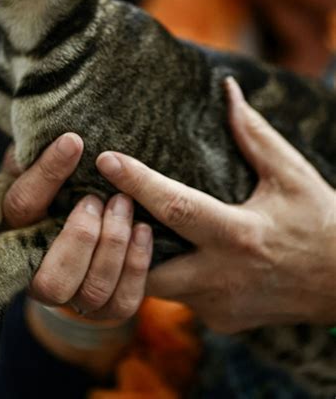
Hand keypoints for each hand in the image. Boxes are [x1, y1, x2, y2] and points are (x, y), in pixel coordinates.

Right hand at [2, 134, 152, 318]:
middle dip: (80, 236)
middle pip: (49, 280)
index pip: (21, 208)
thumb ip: (40, 151)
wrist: (104, 216)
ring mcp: (74, 297)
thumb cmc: (68, 181)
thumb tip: (48, 132)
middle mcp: (38, 274)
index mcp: (16, 231)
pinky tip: (144, 230)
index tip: (74, 141)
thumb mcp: (50, 162)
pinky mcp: (108, 308)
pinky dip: (137, 265)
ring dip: (112, 245)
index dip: (47, 174)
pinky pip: (123, 302)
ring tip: (125, 204)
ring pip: (91, 292)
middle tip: (97, 197)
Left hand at [96, 77, 335, 331]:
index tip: (105, 159)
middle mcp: (223, 278)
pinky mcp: (221, 322)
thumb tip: (227, 89)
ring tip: (124, 220)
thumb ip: (253, 133)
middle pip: (146, 266)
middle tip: (97, 203)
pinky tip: (167, 246)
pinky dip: (169, 271)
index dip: (136, 182)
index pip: (174, 208)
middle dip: (117, 239)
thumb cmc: (318, 220)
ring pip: (157, 287)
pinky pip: (180, 296)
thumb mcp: (291, 173)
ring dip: (138, 256)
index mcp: (239, 235)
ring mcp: (220, 307)